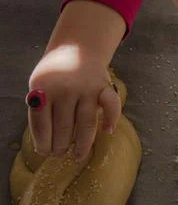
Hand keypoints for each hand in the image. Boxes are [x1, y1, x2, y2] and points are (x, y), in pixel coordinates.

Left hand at [27, 0, 124, 160]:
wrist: (77, 48)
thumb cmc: (56, 73)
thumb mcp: (39, 84)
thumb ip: (41, 108)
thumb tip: (46, 141)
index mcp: (44, 89)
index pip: (41, 124)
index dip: (43, 142)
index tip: (44, 152)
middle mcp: (66, 89)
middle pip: (63, 126)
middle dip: (60, 145)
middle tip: (59, 155)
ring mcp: (87, 88)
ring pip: (86, 123)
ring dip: (82, 143)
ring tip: (78, 156)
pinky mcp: (105, 87)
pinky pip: (112, 106)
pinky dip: (112, 119)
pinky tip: (108, 131)